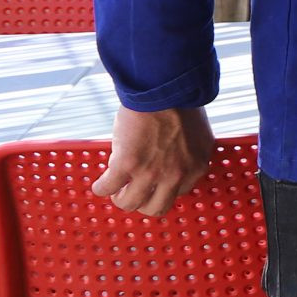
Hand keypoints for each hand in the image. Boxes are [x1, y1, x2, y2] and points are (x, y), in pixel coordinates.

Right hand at [90, 106, 215, 217]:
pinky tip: (100, 182)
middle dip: (142, 201)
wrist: (163, 88)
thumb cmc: (179, 105)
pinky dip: (101, 187)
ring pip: (130, 203)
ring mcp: (150, 173)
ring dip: (120, 197)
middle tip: (132, 190)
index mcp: (196, 168)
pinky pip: (107, 188)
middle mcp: (175, 176)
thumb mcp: (196, 137)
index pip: (177, 194)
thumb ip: (187, 156)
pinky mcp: (126, 165)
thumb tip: (174, 164)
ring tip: (116, 187)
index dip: (161, 188)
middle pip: (155, 208)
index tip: (153, 182)